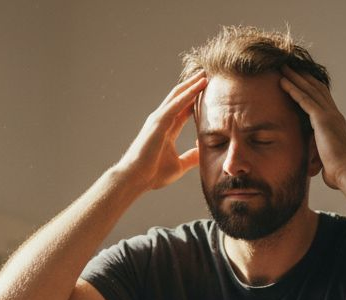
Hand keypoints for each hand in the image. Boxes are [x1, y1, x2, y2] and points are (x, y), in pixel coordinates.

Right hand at [116, 72, 207, 190]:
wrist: (136, 179)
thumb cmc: (153, 174)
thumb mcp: (179, 165)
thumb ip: (191, 157)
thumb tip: (203, 153)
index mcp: (167, 129)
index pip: (184, 110)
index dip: (195, 99)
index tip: (209, 91)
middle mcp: (162, 121)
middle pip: (180, 98)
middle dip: (193, 86)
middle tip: (207, 75)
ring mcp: (159, 119)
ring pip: (178, 96)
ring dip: (192, 84)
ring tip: (205, 75)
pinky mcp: (158, 122)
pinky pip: (176, 104)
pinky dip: (188, 94)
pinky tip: (198, 85)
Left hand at [279, 67, 345, 189]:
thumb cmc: (340, 172)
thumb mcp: (328, 158)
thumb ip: (321, 153)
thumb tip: (316, 163)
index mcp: (336, 122)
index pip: (323, 99)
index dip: (311, 87)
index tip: (301, 78)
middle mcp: (334, 114)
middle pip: (316, 88)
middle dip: (302, 76)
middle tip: (290, 66)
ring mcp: (329, 115)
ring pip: (309, 89)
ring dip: (295, 77)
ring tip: (283, 67)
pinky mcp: (322, 119)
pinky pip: (304, 100)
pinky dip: (292, 89)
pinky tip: (282, 82)